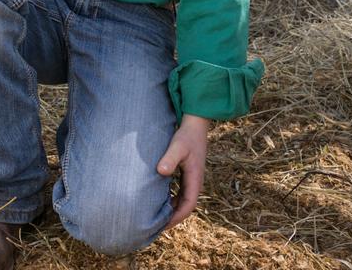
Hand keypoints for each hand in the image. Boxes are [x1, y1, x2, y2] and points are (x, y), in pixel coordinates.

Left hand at [156, 114, 211, 229]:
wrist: (195, 125)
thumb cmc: (186, 135)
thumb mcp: (177, 146)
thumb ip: (170, 158)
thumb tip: (162, 172)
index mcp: (195, 179)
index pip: (188, 205)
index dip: (177, 217)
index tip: (164, 225)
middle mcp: (195, 182)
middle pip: (185, 206)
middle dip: (173, 217)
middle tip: (156, 226)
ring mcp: (191, 178)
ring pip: (183, 200)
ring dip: (172, 209)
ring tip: (156, 217)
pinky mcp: (187, 173)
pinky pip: (180, 192)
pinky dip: (171, 199)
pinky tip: (159, 201)